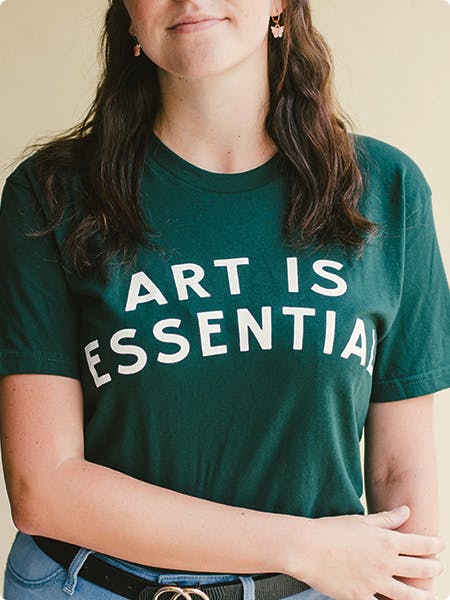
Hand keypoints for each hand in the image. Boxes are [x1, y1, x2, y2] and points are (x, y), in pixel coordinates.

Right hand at [286, 505, 444, 599]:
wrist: (307, 548)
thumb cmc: (332, 530)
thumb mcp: (361, 521)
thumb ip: (386, 519)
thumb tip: (406, 511)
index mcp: (386, 541)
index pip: (419, 544)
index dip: (433, 545)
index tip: (441, 545)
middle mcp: (385, 563)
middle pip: (419, 569)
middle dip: (433, 568)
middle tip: (439, 567)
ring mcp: (375, 583)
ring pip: (408, 595)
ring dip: (423, 596)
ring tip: (432, 597)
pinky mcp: (361, 597)